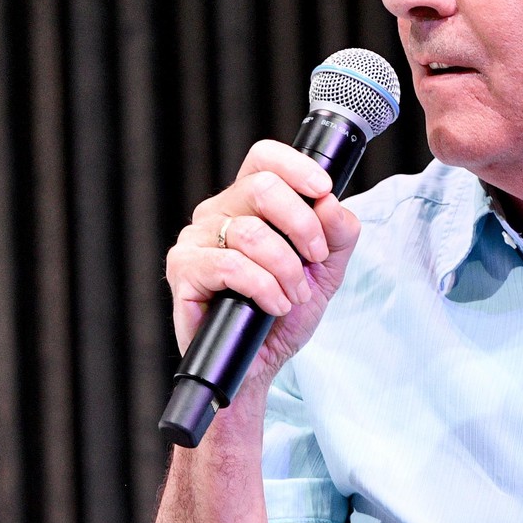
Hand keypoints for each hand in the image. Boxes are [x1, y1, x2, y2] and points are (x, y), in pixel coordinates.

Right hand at [165, 140, 363, 386]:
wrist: (260, 364)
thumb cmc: (285, 313)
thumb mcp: (326, 271)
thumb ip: (338, 234)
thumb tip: (332, 204)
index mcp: (249, 202)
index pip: (264, 158)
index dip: (296, 166)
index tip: (323, 190)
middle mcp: (218, 213)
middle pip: (262, 186)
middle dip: (302, 226)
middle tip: (314, 259)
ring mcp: (197, 240)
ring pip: (251, 232)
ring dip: (285, 270)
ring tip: (293, 296)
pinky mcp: (183, 271)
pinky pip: (230, 266)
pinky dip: (263, 288)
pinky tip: (272, 305)